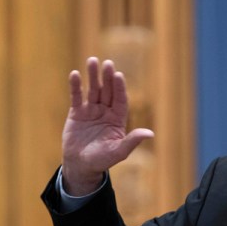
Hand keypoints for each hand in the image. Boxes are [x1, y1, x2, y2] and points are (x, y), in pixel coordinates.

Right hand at [62, 57, 153, 195]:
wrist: (81, 165)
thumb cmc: (102, 159)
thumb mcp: (119, 151)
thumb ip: (132, 141)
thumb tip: (150, 133)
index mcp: (118, 119)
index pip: (120, 100)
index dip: (119, 88)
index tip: (119, 75)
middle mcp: (106, 112)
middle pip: (107, 91)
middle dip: (107, 77)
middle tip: (108, 63)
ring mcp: (91, 111)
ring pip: (93, 90)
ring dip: (93, 76)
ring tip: (92, 61)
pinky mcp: (76, 113)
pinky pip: (76, 97)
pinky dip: (76, 86)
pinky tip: (75, 74)